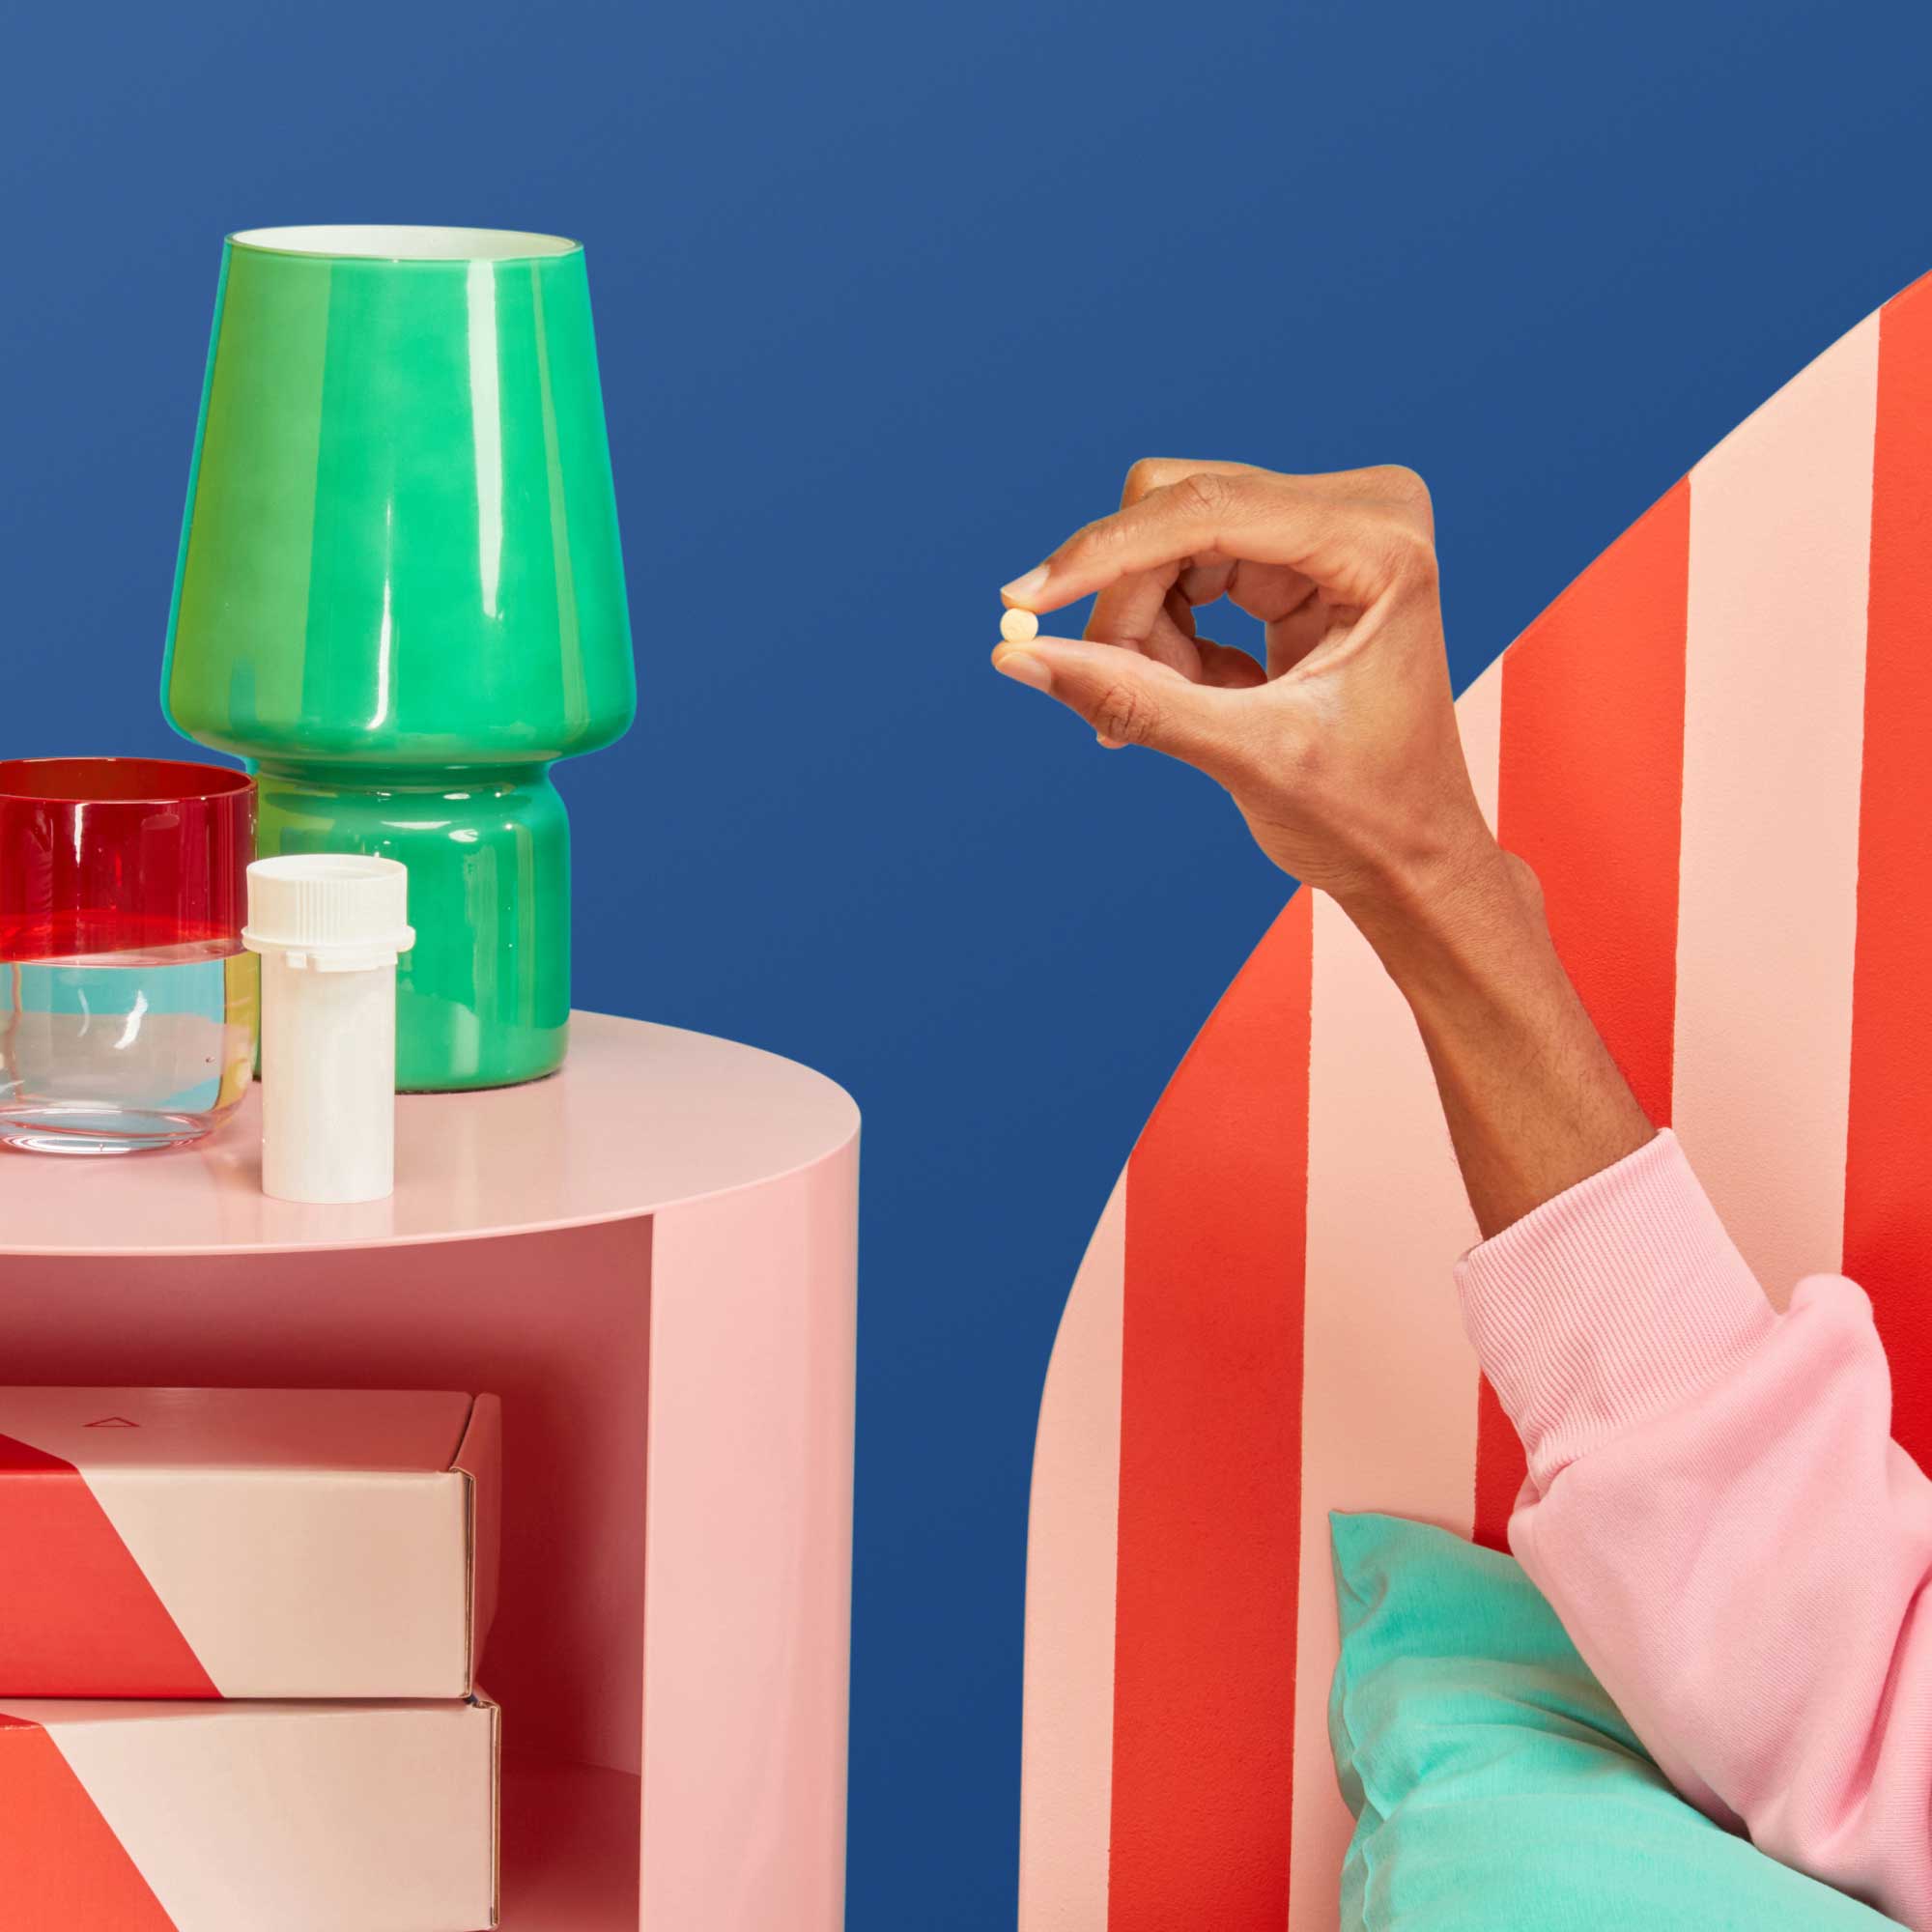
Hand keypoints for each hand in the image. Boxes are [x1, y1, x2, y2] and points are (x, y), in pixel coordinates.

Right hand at [992, 458, 1496, 912]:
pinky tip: (1199, 695)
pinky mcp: (1299, 555)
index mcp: (1379, 544)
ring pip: (1171, 539)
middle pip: (1182, 510)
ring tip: (1173, 709)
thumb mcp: (1245, 756)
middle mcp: (1361, 511)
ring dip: (1146, 628)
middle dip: (1132, 605)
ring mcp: (1329, 527)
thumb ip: (1134, 700)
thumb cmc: (1363, 814)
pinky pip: (1187, 567)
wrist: (1412, 856)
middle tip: (1116, 698)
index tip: (1019, 603)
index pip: (1212, 510)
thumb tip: (1015, 657)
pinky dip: (1168, 637)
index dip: (1106, 554)